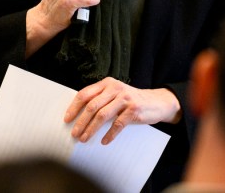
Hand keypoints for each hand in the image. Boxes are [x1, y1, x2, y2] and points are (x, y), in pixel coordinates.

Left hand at [63, 77, 181, 144]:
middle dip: (81, 121)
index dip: (74, 107)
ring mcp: (125, 99)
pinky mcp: (134, 110)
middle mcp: (115, 88)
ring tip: (84, 138)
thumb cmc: (131, 100)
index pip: (85, 94)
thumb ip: (101, 99)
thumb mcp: (115, 94)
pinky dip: (109, 134)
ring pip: (102, 115)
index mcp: (107, 83)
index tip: (67, 119)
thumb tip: (79, 115)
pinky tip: (104, 141)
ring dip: (91, 129)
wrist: (157, 102)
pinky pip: (118, 124)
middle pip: (92, 106)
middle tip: (74, 133)